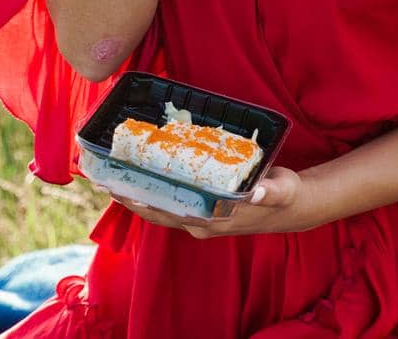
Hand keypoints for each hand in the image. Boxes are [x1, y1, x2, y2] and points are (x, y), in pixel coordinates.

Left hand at [90, 166, 322, 237]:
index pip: (171, 213)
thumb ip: (269, 190)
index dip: (144, 203)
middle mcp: (203, 222)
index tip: (120, 190)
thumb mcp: (281, 191)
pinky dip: (156, 190)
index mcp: (216, 219)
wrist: (292, 207)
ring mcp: (202, 218)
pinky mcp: (205, 209)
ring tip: (115, 176)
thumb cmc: (285, 196)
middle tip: (104, 179)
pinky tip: (143, 175)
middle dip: (131, 198)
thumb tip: (256, 190)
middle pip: (159, 212)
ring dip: (139, 195)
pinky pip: (174, 202)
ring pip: (163, 208)